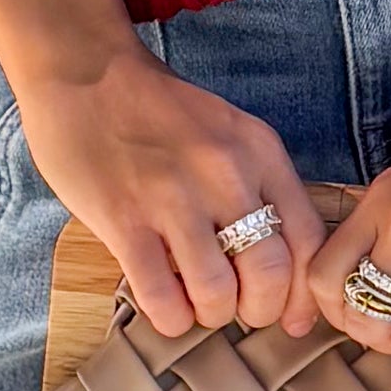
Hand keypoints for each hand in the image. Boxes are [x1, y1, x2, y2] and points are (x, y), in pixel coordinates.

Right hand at [8, 33, 320, 337]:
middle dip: (259, 311)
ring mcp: (172, 197)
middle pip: (269, 274)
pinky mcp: (123, 219)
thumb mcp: (226, 132)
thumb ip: (256, 185)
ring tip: (198, 306)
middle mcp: (224, 173)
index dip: (303, 294)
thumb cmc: (157, 111)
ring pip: (217, 292)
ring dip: (211, 315)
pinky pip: (161, 296)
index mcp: (258, 151)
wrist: (83, 72)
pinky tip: (166, 309)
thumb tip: (281, 264)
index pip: (307, 239)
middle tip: (239, 311)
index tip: (292, 319)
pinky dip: (170, 318)